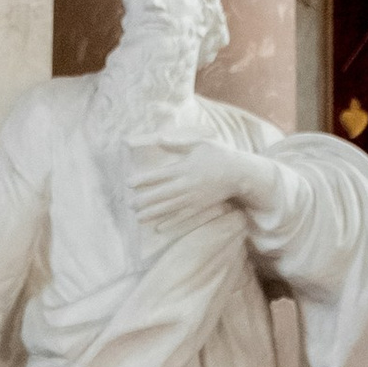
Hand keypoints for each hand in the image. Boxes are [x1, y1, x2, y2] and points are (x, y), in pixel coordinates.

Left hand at [128, 135, 267, 247]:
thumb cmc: (218, 155)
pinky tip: (159, 228)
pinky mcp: (200, 207)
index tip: (128, 183)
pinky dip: (171, 223)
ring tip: (138, 218)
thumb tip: (158, 138)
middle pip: (161, 195)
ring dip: (153, 214)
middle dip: (145, 200)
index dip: (143, 180)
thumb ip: (178, 143)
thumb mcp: (199, 143)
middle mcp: (187, 185)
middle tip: (129, 205)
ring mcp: (193, 198)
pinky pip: (183, 217)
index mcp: (184, 168)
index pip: (159, 175)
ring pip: (170, 208)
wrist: (239, 174)